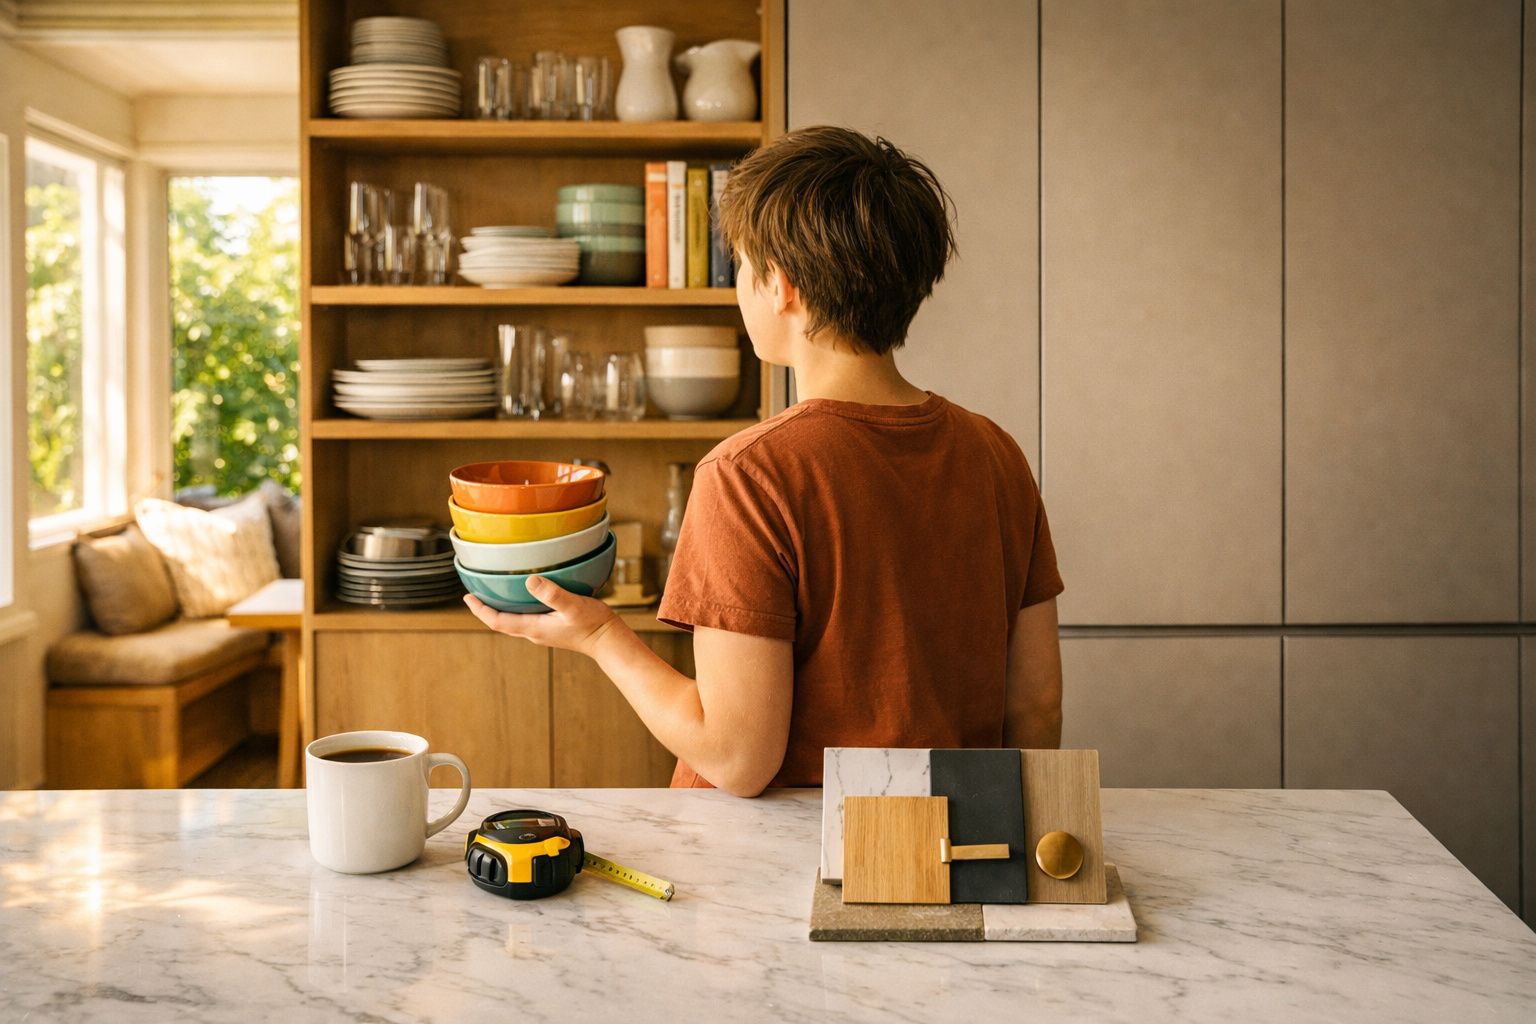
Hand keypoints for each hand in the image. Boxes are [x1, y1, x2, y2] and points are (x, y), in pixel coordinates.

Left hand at [463, 577, 620, 658]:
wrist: (609, 641)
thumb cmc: (593, 624)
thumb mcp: (574, 607)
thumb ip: (553, 595)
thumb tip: (530, 581)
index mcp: (534, 628)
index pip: (497, 621)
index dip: (480, 610)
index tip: (467, 597)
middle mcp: (534, 632)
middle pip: (501, 623)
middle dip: (486, 609)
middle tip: (473, 594)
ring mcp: (542, 632)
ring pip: (513, 621)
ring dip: (500, 610)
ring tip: (493, 594)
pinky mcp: (551, 628)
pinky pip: (526, 618)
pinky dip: (516, 608)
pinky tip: (523, 596)